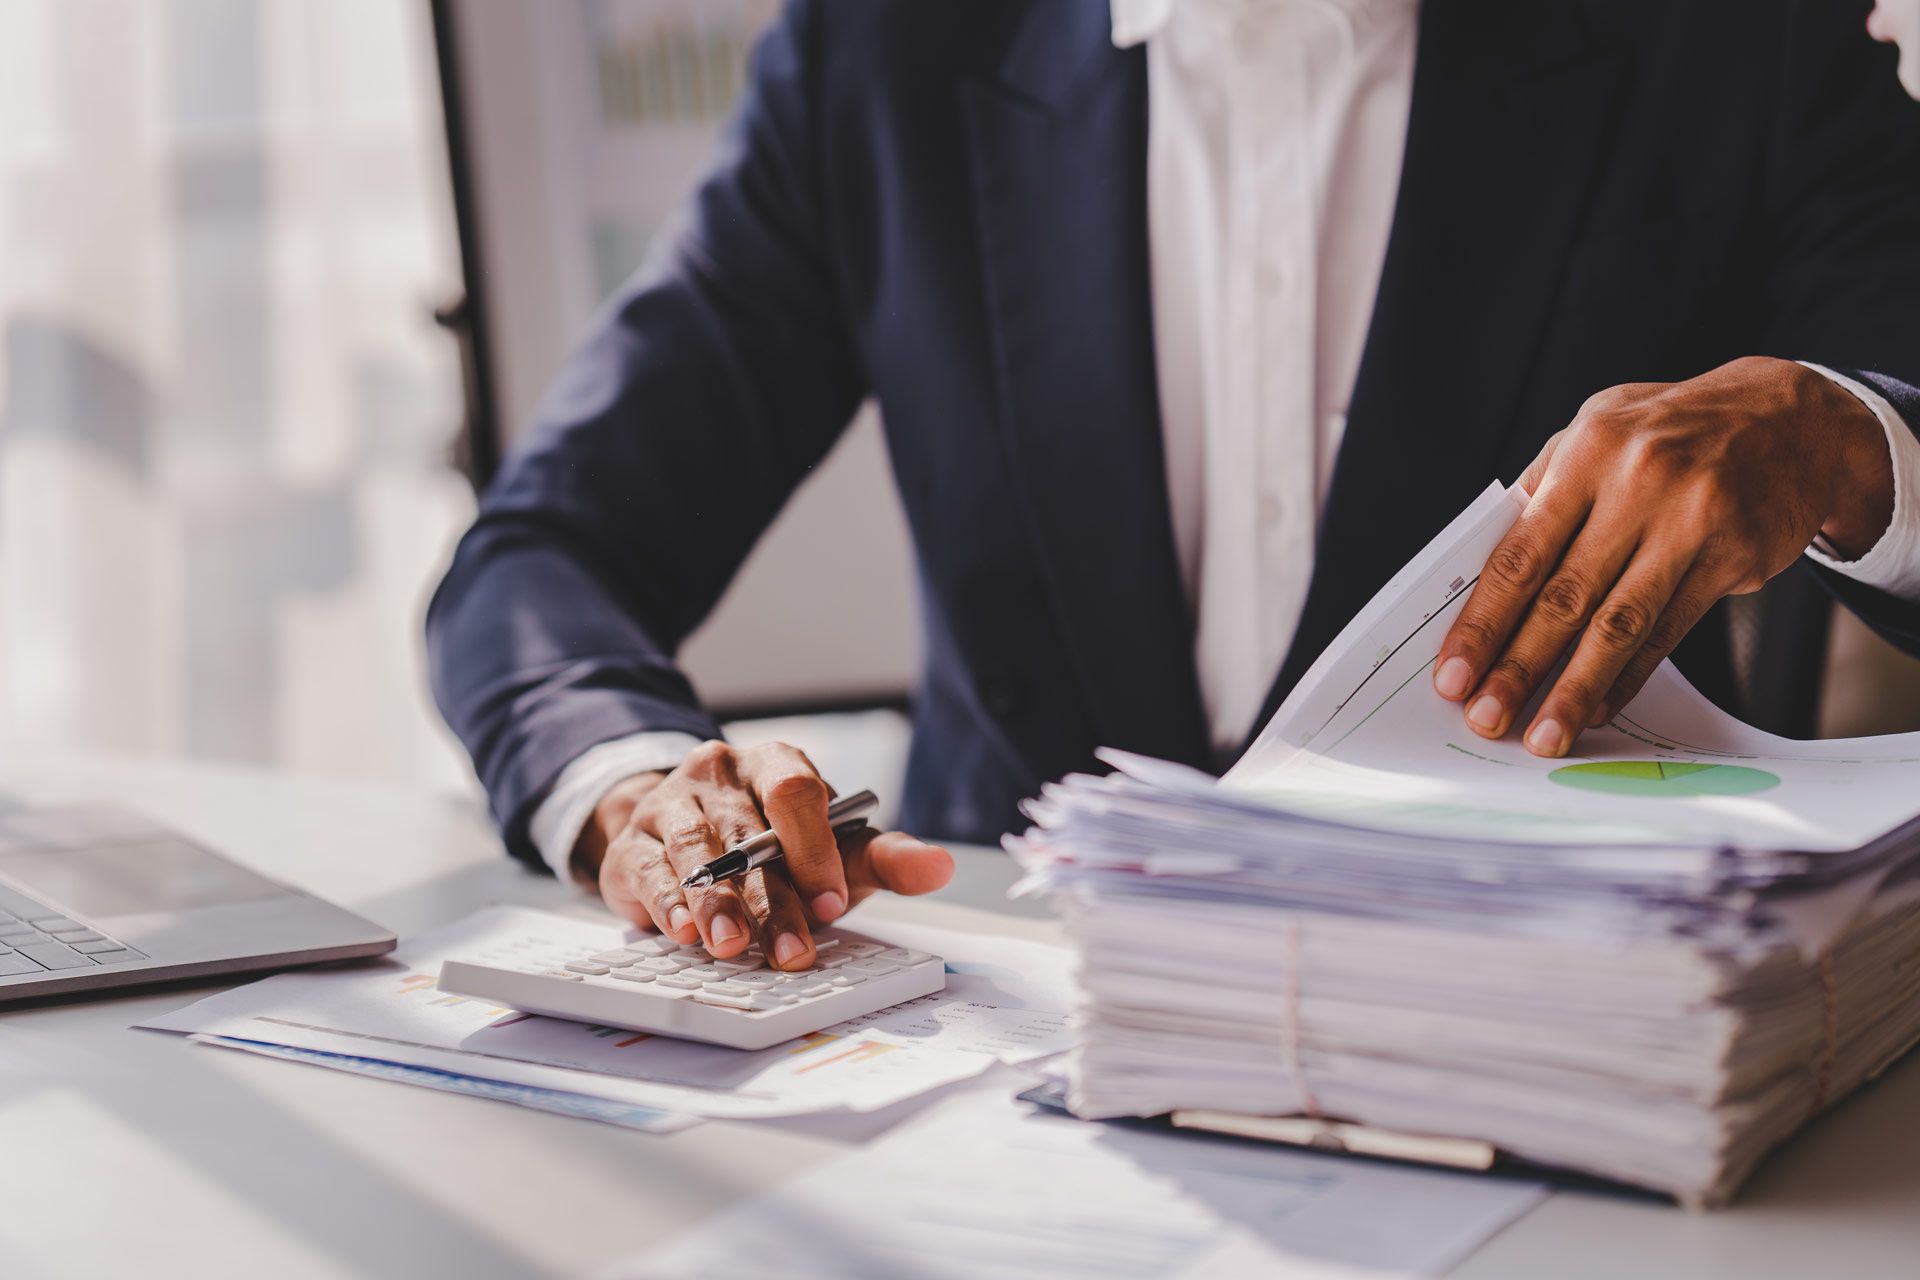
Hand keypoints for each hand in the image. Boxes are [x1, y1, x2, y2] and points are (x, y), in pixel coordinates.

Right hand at [573, 741, 954, 968]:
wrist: (682, 836)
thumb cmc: (769, 844)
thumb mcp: (831, 849)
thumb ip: (883, 858)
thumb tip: (939, 868)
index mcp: (775, 765)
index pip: (795, 792)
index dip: (814, 848)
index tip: (831, 902)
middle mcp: (720, 775)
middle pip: (749, 833)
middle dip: (773, 900)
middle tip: (792, 951)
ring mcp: (671, 804)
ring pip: (697, 852)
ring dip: (717, 905)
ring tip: (732, 947)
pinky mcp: (633, 843)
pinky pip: (649, 870)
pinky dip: (668, 903)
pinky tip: (684, 932)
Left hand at [1432, 357, 1893, 755]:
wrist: (1791, 419)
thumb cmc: (1671, 431)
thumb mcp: (1598, 430)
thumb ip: (1543, 494)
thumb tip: (1485, 574)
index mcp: (1590, 451)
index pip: (1521, 553)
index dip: (1483, 621)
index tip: (1453, 672)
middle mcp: (1640, 485)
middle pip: (1565, 596)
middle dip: (1518, 666)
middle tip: (1484, 716)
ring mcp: (1692, 523)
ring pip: (1620, 624)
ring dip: (1575, 688)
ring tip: (1543, 734)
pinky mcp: (1733, 557)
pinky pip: (1669, 632)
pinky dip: (1628, 676)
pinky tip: (1597, 706)